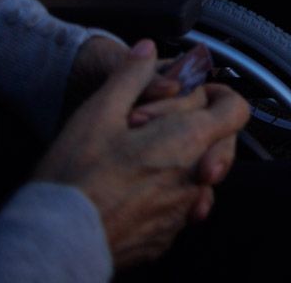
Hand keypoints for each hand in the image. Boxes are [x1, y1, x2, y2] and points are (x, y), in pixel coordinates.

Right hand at [34, 41, 249, 268]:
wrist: (54, 241)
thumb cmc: (76, 177)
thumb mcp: (99, 112)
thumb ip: (131, 75)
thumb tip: (147, 48)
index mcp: (188, 141)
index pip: (236, 110)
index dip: (221, 96)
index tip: (199, 94)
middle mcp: (194, 179)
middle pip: (220, 145)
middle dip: (199, 130)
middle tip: (160, 127)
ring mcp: (180, 213)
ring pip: (198, 178)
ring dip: (180, 163)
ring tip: (138, 158)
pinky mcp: (163, 237)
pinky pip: (178, 209)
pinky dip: (164, 194)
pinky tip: (131, 189)